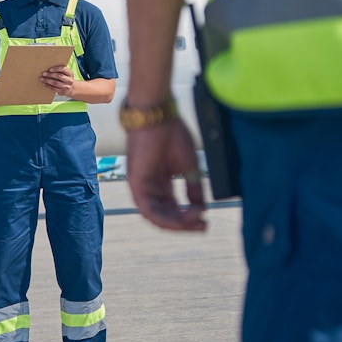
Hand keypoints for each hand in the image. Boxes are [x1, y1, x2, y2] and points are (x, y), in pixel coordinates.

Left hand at [41, 65, 74, 96]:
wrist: (72, 89)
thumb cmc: (66, 79)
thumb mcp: (67, 74)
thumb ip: (61, 71)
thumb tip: (49, 68)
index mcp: (70, 74)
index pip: (64, 69)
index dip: (56, 69)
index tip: (50, 69)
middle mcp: (69, 80)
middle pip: (59, 76)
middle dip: (50, 74)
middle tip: (43, 73)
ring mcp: (66, 87)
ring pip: (55, 83)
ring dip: (47, 80)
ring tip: (41, 78)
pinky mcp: (62, 92)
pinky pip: (53, 88)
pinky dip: (48, 85)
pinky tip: (44, 83)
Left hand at [126, 117, 205, 231]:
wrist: (157, 115)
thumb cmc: (172, 134)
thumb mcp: (189, 167)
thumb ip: (194, 189)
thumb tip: (202, 209)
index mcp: (159, 182)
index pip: (171, 208)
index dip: (188, 218)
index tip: (206, 221)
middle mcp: (149, 187)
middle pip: (164, 215)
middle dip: (184, 224)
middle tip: (203, 226)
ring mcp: (140, 186)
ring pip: (156, 216)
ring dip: (176, 223)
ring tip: (196, 220)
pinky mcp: (135, 183)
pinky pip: (148, 209)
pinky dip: (166, 216)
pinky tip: (184, 216)